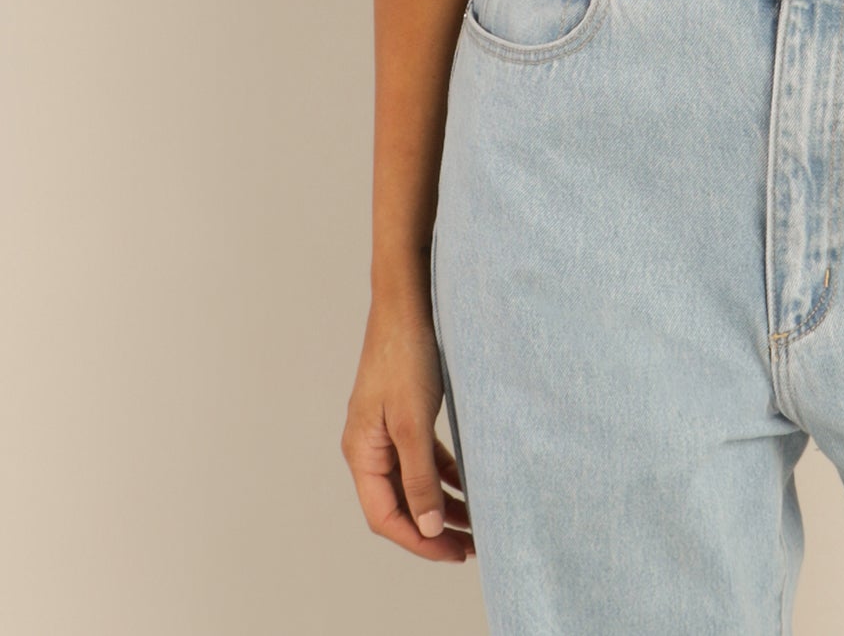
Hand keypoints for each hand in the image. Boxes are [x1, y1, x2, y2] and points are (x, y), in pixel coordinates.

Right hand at [342, 290, 473, 561]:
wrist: (408, 298)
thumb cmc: (405, 353)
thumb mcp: (414, 421)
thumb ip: (419, 475)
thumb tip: (428, 526)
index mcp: (361, 451)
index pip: (386, 516)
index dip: (419, 540)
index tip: (454, 552)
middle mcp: (369, 445)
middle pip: (398, 504)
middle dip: (433, 528)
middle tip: (471, 546)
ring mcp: (385, 429)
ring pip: (412, 481)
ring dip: (441, 503)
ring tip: (475, 523)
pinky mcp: (404, 412)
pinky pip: (422, 457)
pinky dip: (443, 474)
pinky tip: (467, 483)